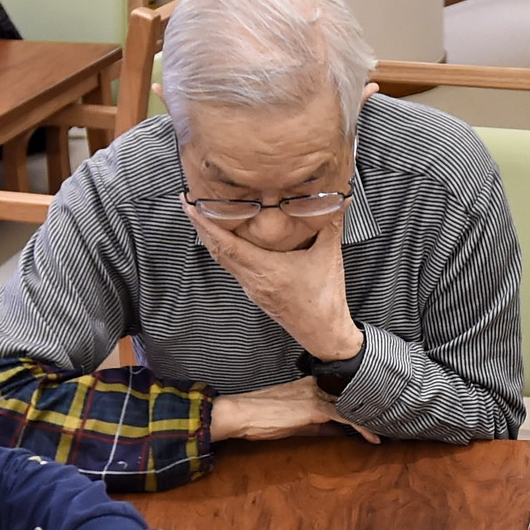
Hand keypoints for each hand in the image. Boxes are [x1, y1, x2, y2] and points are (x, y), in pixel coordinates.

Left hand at [185, 202, 363, 357]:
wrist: (323, 333)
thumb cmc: (325, 299)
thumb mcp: (330, 256)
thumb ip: (331, 223)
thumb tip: (340, 196)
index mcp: (265, 270)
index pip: (226, 244)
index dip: (205, 223)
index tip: (191, 204)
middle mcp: (252, 279)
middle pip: (216, 250)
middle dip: (200, 225)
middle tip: (189, 200)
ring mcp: (251, 287)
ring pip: (222, 259)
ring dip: (209, 237)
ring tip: (202, 214)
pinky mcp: (255, 291)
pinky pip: (232, 266)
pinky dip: (223, 248)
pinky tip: (225, 237)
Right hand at [211, 376, 381, 444]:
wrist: (241, 414)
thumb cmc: (261, 417)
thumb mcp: (295, 421)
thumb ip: (319, 425)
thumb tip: (340, 433)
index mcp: (311, 384)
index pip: (344, 390)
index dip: (362, 401)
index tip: (377, 411)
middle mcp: (316, 385)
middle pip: (353, 395)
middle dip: (372, 408)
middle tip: (391, 420)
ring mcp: (316, 395)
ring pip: (353, 405)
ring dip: (372, 418)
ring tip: (388, 430)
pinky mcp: (315, 408)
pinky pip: (345, 417)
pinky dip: (362, 427)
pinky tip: (373, 438)